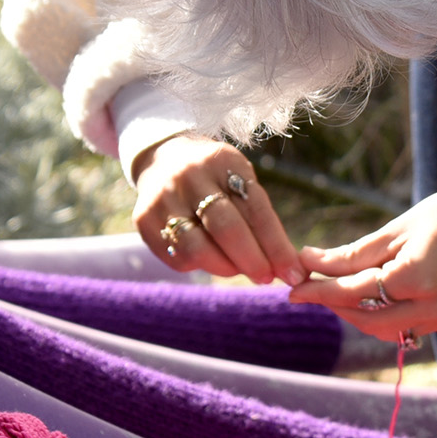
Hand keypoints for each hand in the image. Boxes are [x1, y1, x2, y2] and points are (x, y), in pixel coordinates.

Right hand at [133, 135, 303, 284]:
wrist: (162, 159)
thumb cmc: (216, 179)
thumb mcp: (239, 181)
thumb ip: (259, 219)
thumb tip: (288, 267)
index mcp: (223, 161)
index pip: (256, 208)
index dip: (277, 245)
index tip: (293, 273)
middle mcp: (189, 176)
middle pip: (226, 228)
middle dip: (252, 260)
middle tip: (267, 278)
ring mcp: (162, 198)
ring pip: (197, 248)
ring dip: (225, 267)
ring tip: (238, 269)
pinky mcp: (143, 220)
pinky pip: (176, 257)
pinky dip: (198, 266)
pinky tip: (210, 261)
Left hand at [288, 159, 436, 339]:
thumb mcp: (398, 228)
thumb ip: (352, 253)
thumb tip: (309, 263)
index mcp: (417, 277)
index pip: (354, 291)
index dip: (319, 290)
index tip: (293, 288)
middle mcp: (433, 306)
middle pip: (365, 319)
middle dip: (335, 306)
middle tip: (310, 288)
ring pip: (385, 329)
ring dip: (357, 313)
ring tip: (337, 289)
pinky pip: (407, 326)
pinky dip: (384, 314)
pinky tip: (371, 295)